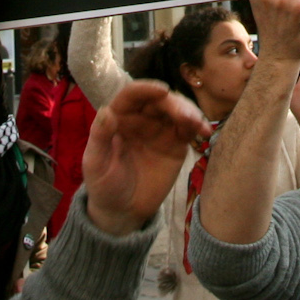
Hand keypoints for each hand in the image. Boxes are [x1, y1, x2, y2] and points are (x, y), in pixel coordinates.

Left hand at [81, 81, 211, 235]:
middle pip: (159, 101)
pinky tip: (204, 131)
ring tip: (197, 123)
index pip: (132, 96)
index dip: (146, 89)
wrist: (122, 210)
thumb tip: (106, 110)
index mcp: (119, 117)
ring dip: (189, 111)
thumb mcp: (95, 163)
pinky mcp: (175, 145)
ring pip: (177, 111)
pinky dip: (198, 126)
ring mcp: (160, 130)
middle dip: (174, 103)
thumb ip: (100, 137)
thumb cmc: (103, 184)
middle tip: (186, 116)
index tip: (162, 91)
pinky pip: (188, 130)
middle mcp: (141, 118)